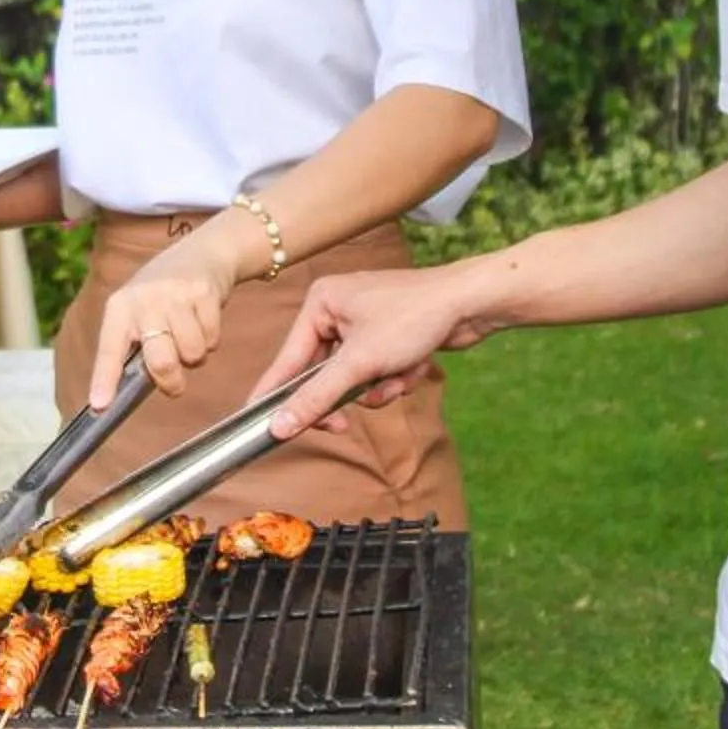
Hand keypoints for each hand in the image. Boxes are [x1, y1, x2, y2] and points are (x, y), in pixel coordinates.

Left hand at [89, 235, 240, 405]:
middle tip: (174, 384)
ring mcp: (175, 295)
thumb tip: (124, 395)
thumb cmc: (162, 296)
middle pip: (161, 362)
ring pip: (192, 354)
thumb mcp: (137, 311)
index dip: (104, 379)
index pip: (109, 349)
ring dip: (194, 356)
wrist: (201, 253)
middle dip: (171, 382)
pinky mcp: (204, 293)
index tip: (99, 405)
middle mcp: (144, 300)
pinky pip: (212, 339)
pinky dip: (211, 339)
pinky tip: (202, 319)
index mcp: (120, 308)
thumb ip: (132, 346)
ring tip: (188, 335)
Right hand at [253, 259, 491, 434]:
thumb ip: (317, 397)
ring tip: (398, 375)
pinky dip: (395, 377)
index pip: (287, 359)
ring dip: (378, 387)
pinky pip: (377, 372)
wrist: (472, 303)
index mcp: (320, 302)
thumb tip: (280, 425)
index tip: (255, 423)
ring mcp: (364, 322)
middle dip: (347, 393)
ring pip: (354, 379)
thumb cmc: (415, 318)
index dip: (275, 394)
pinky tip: (415, 365)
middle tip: (342, 424)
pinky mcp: (388, 335)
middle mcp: (337, 309)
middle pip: (322, 374)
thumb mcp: (360, 363)